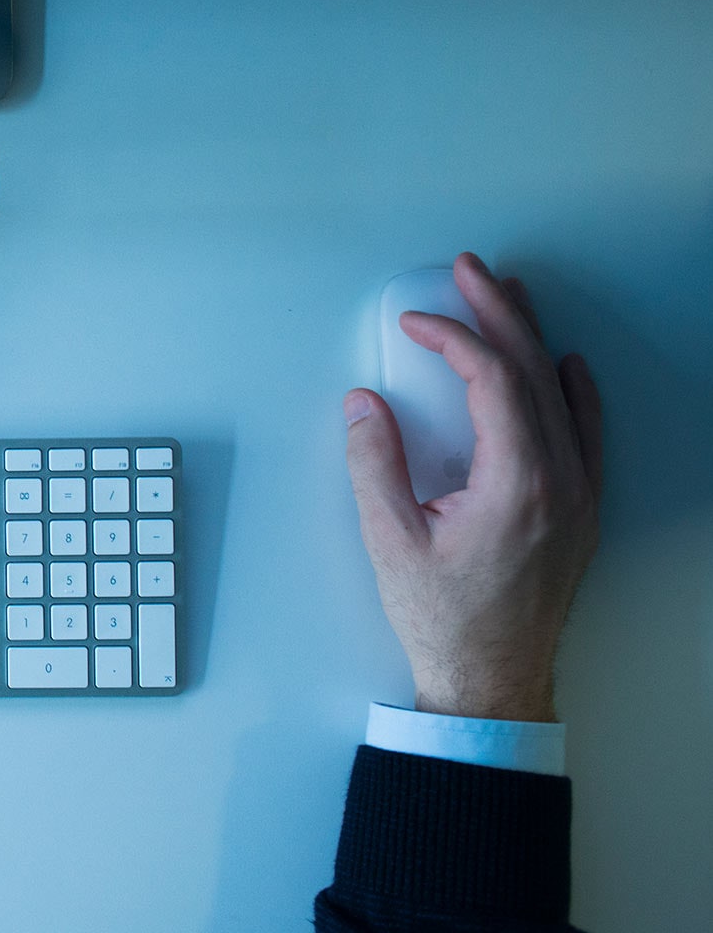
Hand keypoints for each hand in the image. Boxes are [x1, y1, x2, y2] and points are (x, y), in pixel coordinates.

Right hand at [342, 252, 601, 723]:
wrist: (491, 680)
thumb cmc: (443, 618)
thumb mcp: (390, 540)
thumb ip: (374, 464)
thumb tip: (365, 403)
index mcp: (517, 485)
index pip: (492, 381)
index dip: (453, 339)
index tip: (416, 324)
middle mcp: (561, 483)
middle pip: (533, 373)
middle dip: (499, 314)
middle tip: (470, 272)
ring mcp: (579, 496)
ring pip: (561, 395)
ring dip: (532, 339)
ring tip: (509, 297)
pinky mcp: (579, 510)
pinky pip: (586, 433)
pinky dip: (573, 390)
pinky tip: (565, 364)